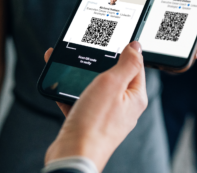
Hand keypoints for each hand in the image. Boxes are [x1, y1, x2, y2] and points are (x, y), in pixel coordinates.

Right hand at [44, 42, 147, 171]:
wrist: (72, 155)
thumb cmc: (94, 123)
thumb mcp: (113, 84)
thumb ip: (127, 64)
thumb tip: (136, 47)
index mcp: (134, 97)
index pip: (135, 66)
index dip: (125, 51)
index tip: (113, 40)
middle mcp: (123, 107)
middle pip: (113, 76)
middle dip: (98, 61)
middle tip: (86, 49)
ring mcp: (105, 115)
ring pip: (94, 87)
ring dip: (80, 74)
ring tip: (66, 62)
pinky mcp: (88, 122)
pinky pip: (80, 101)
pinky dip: (70, 91)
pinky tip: (60, 84)